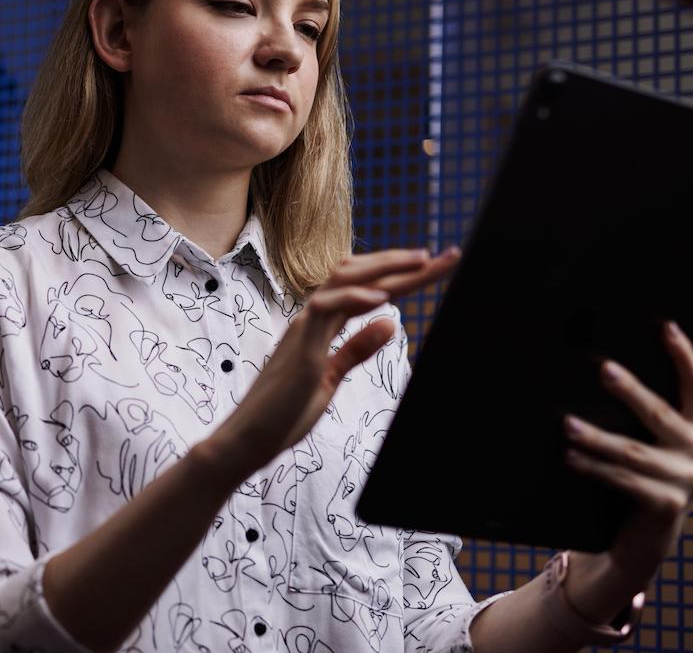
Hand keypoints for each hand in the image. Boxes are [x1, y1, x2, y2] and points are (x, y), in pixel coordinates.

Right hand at [208, 246, 461, 479]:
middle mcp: (312, 318)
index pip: (366, 290)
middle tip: (442, 254)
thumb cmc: (285, 412)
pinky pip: (325, 309)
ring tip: (421, 260)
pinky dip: (354, 298)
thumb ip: (356, 349)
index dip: (400, 277)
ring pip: (342, 280)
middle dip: (400, 263)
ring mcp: (305, 329)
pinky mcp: (301, 347)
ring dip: (385, 267)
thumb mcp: (331, 378)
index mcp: (321, 325)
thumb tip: (390, 323)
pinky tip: (383, 297)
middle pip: (358, 274)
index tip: (432, 266)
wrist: (249, 437)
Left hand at [563, 321, 692, 586]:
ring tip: (567, 423)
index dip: (685, 356)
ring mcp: (686, 481)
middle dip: (632, 391)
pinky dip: (594, 467)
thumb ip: (652, 412)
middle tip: (604, 369)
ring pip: (633, 451)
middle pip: (662, 415)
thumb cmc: (648, 474)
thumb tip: (608, 368)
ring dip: (597, 436)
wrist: (650, 537)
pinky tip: (570, 455)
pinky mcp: (665, 504)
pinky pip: (623, 480)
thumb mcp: (658, 441)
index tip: (665, 327)